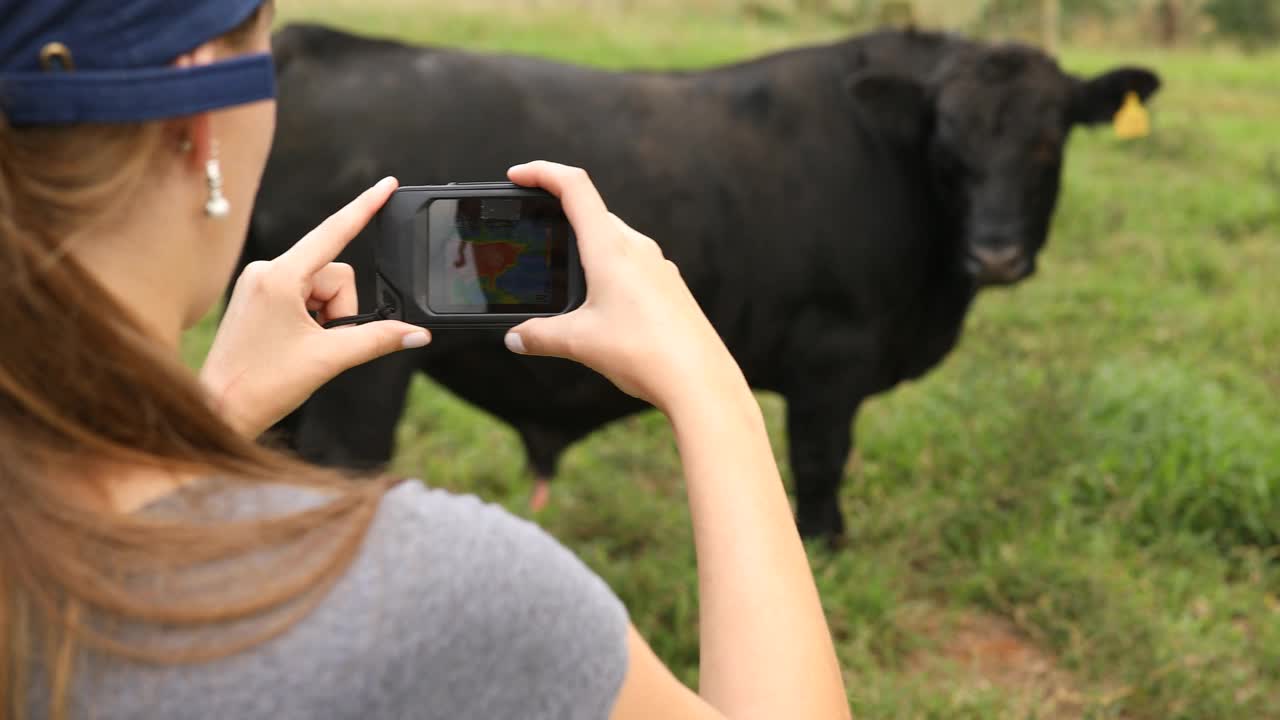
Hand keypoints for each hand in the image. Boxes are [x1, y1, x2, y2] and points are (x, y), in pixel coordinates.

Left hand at [200, 177, 430, 436]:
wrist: (218, 410)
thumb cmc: (260, 385)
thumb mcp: (329, 360)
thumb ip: (378, 340)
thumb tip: (416, 334)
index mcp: (279, 276)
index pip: (333, 232)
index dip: (364, 207)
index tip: (387, 184)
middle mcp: (265, 271)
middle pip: (334, 275)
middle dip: (341, 311)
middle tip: (324, 345)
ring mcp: (259, 284)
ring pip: (320, 289)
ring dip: (326, 319)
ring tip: (305, 349)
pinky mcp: (257, 298)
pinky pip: (302, 297)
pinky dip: (312, 320)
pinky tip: (296, 345)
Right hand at [503, 161, 743, 415]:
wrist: (701, 381)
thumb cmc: (644, 353)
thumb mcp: (579, 342)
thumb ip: (539, 336)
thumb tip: (515, 337)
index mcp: (611, 247)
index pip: (575, 187)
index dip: (542, 172)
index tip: (517, 176)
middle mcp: (638, 247)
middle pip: (593, 213)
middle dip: (559, 217)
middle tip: (533, 233)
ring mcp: (658, 267)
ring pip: (614, 240)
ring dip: (585, 247)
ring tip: (562, 274)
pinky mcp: (670, 288)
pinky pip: (633, 265)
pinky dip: (608, 271)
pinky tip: (600, 303)